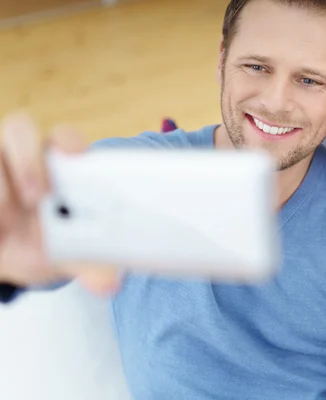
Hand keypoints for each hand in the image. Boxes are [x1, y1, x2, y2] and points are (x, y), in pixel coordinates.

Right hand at [0, 112, 119, 294]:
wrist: (8, 255)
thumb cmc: (43, 242)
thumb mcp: (66, 254)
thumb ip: (91, 264)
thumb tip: (109, 283)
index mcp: (57, 163)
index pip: (63, 137)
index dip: (69, 141)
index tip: (74, 156)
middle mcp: (21, 154)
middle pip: (19, 129)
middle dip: (27, 161)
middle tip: (35, 198)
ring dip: (0, 189)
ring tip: (6, 223)